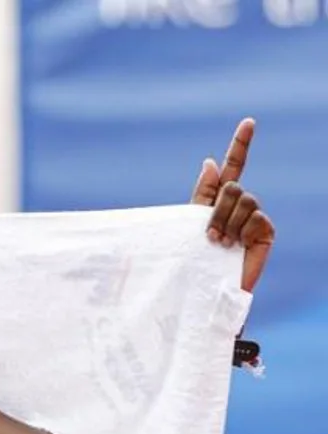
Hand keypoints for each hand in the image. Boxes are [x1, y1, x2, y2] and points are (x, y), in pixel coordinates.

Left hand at [190, 118, 274, 293]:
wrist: (204, 287)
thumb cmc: (193, 258)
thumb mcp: (192, 222)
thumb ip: (203, 193)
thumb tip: (210, 162)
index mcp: (219, 200)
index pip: (233, 168)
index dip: (240, 145)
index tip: (249, 122)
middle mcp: (240, 206)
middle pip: (233, 187)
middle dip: (216, 210)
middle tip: (207, 235)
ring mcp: (254, 218)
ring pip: (244, 200)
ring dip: (226, 222)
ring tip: (218, 244)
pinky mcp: (266, 232)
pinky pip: (256, 217)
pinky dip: (241, 231)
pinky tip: (235, 247)